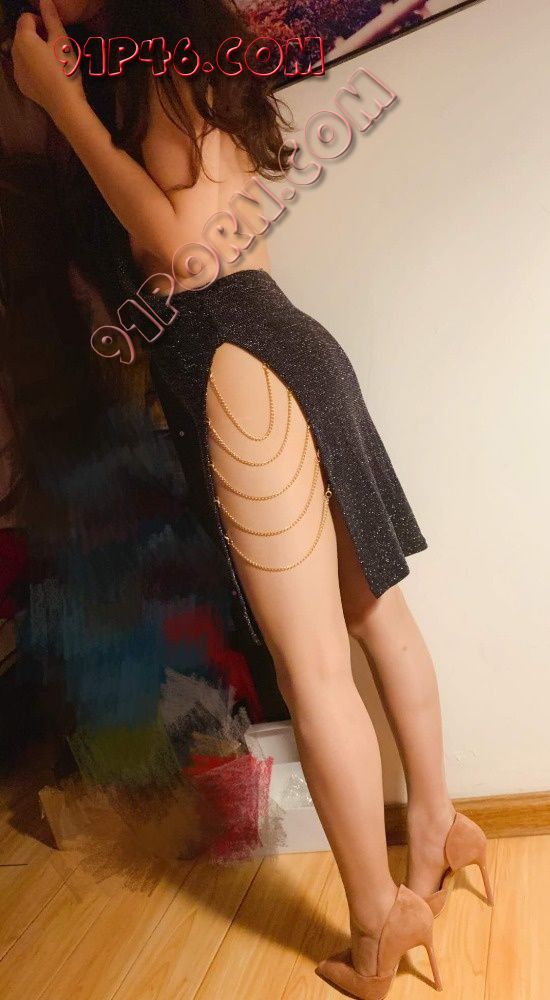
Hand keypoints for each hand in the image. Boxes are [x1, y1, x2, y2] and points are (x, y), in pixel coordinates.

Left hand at [12, 0, 85, 121]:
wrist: (65, 105)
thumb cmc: (66, 69)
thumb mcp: (62, 41)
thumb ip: (51, 18)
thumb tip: (44, 0)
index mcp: (24, 39)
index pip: (26, 18)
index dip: (40, 20)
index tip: (54, 31)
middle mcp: (14, 52)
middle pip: (22, 34)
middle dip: (35, 35)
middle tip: (55, 46)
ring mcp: (16, 70)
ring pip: (22, 51)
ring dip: (33, 50)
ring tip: (52, 60)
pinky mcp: (21, 84)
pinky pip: (23, 67)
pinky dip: (32, 66)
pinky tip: (46, 74)